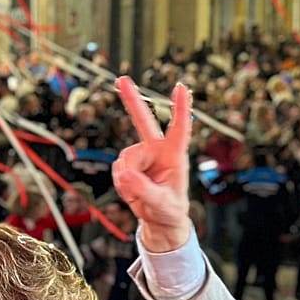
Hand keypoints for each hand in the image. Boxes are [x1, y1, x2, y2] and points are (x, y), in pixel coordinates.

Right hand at [111, 77, 193, 251]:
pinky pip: (117, 169)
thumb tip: (125, 174)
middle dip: (132, 100)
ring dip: (127, 178)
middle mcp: (157, 151)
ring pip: (124, 158)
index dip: (180, 108)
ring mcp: (141, 156)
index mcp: (175, 156)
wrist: (160, 220)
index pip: (179, 129)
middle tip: (122, 79)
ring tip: (140, 192)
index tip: (181, 87)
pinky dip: (121, 183)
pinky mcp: (129, 164)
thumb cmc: (170, 210)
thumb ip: (144, 190)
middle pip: (143, 122)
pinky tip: (132, 190)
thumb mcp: (161, 204)